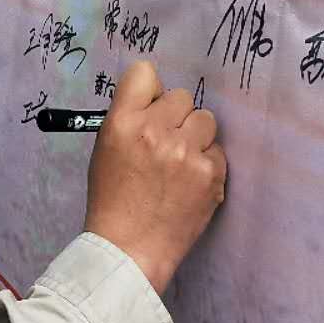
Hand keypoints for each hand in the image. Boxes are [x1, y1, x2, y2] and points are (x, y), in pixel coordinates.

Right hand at [83, 62, 226, 291]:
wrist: (129, 249)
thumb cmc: (112, 200)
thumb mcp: (105, 150)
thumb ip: (129, 119)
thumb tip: (157, 99)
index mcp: (123, 122)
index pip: (145, 73)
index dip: (151, 91)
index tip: (152, 107)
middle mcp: (155, 131)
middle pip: (182, 96)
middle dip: (176, 117)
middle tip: (165, 144)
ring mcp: (186, 153)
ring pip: (205, 120)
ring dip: (196, 137)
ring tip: (180, 164)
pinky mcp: (210, 174)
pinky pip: (218, 151)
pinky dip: (207, 165)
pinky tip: (190, 184)